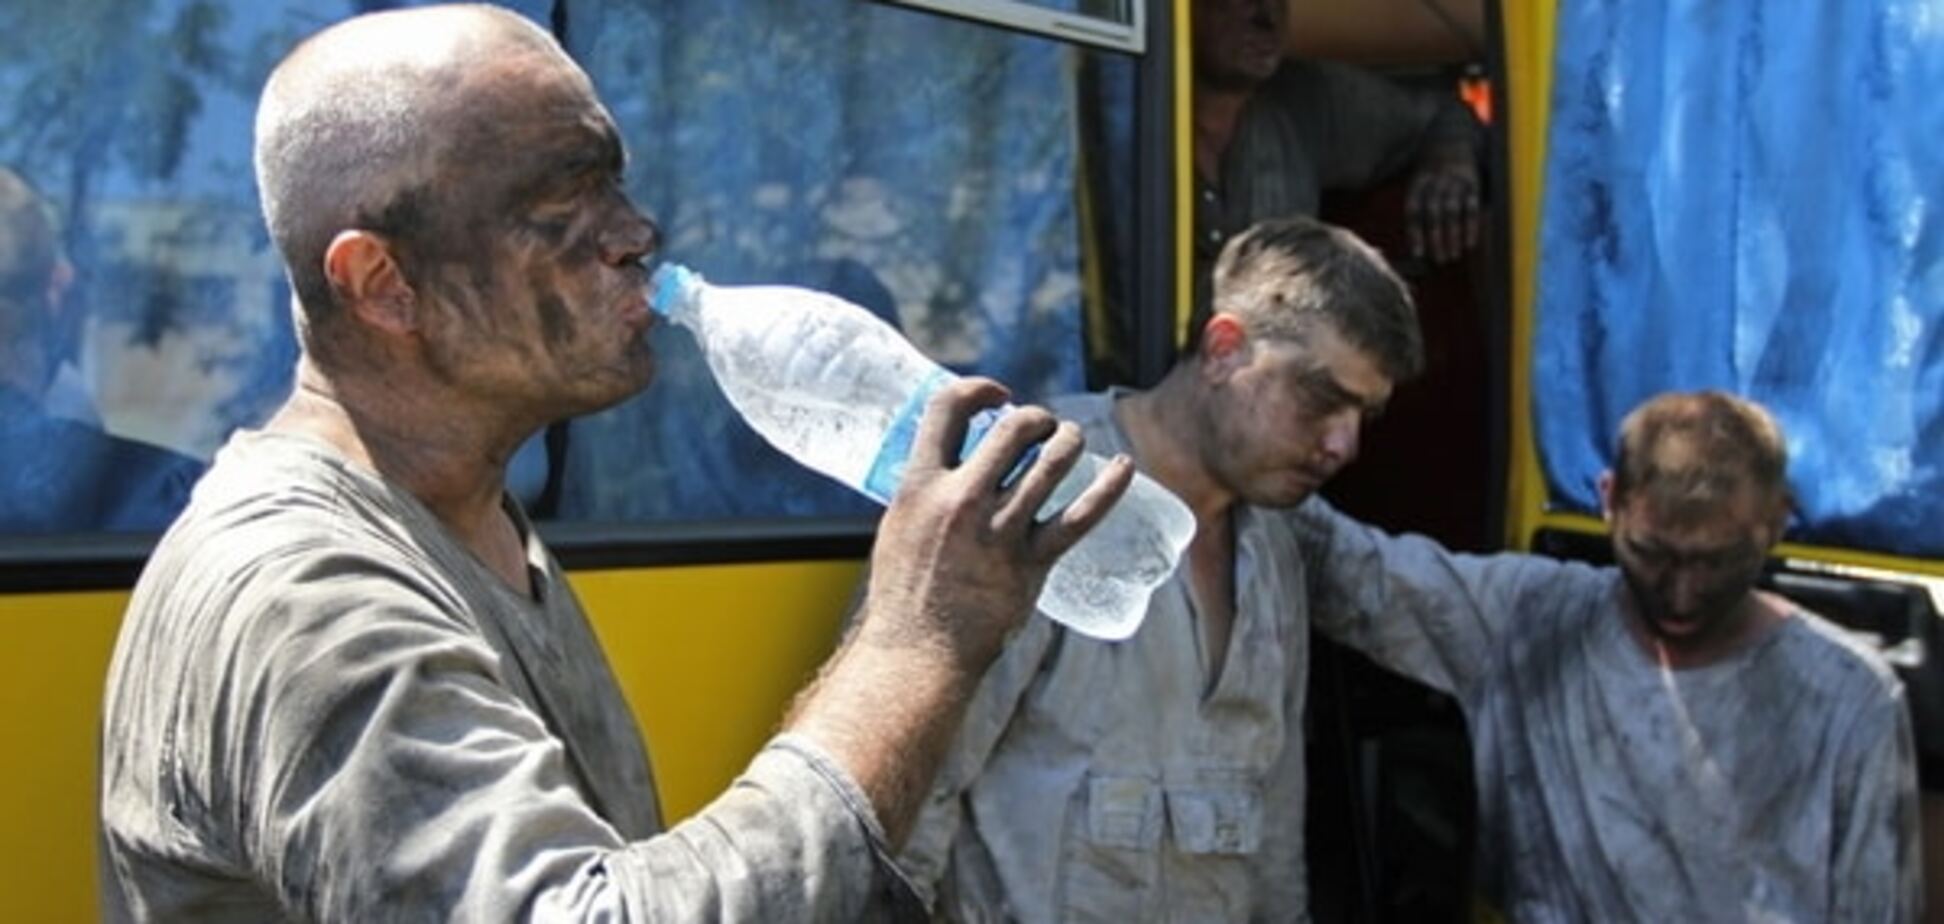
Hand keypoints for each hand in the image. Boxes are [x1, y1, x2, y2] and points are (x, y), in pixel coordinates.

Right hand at [856, 377, 1132, 670]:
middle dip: (1037, 418)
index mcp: (920, 486)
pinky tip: (1124, 468)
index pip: (948, 408)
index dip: (979, 390)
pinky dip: (1108, 488)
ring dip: (1070, 441)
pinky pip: (1080, 517)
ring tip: (1071, 440)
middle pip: (1014, 429)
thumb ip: (928, 492)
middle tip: (1042, 427)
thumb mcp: (900, 526)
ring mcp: (1000, 532)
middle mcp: (962, 501)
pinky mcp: (1031, 563)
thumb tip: (957, 463)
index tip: (998, 396)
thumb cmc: (905, 594)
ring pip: (1053, 462)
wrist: (919, 654)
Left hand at [1405, 157, 1481, 264]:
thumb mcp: (1416, 181)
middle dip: (1436, 238)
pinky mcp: (1473, 182)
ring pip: (1453, 211)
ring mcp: (1455, 181)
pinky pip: (1472, 206)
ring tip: (1453, 256)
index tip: (1418, 253)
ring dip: (1453, 235)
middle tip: (1439, 260)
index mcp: (1418, 182)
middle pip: (1434, 213)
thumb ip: (1416, 207)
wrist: (1452, 136)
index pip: (1414, 210)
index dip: (1416, 232)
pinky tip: (1470, 243)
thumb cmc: (1431, 171)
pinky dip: (1471, 225)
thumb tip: (1413, 245)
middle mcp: (1436, 181)